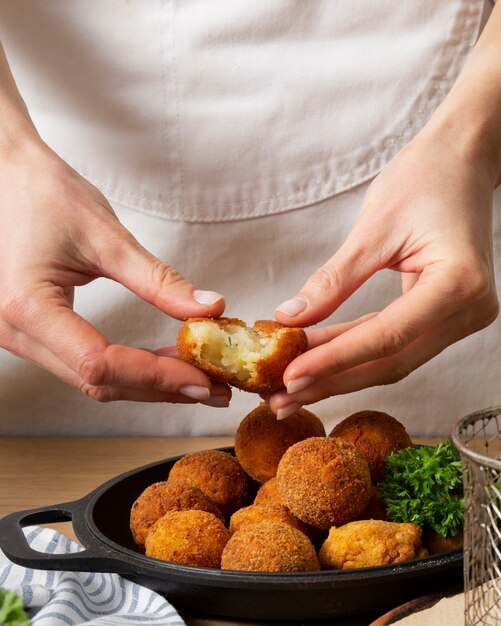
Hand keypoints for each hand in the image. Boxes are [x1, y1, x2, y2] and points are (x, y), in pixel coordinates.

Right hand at [0, 141, 230, 405]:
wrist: (3, 176)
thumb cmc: (43, 193)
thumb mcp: (106, 236)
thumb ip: (159, 280)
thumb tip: (209, 308)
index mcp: (28, 306)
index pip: (101, 363)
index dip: (157, 375)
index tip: (204, 378)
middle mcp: (14, 332)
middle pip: (99, 382)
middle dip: (160, 387)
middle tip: (213, 387)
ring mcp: (17, 336)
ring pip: (92, 380)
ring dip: (146, 382)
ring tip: (196, 376)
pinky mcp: (30, 333)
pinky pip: (82, 364)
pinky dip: (126, 368)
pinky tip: (160, 361)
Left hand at [270, 128, 498, 417]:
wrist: (462, 159)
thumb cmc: (425, 178)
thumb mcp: (373, 226)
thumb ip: (334, 280)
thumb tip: (291, 319)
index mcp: (457, 284)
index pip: (386, 336)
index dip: (334, 359)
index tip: (289, 375)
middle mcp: (467, 311)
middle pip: (390, 361)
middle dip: (331, 379)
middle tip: (281, 396)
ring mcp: (459, 317)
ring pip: (390, 359)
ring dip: (339, 373)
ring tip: (291, 387)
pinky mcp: (443, 316)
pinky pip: (394, 342)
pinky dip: (354, 351)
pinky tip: (318, 360)